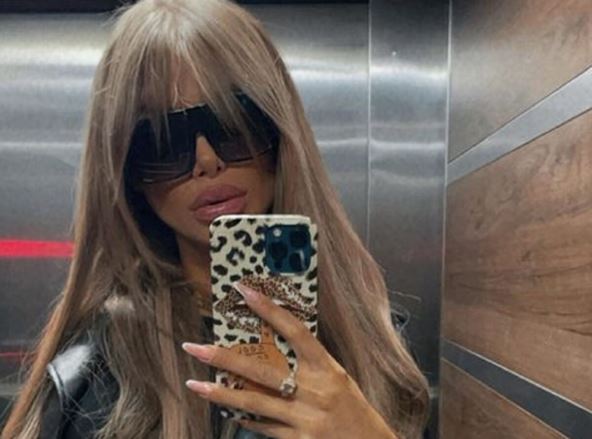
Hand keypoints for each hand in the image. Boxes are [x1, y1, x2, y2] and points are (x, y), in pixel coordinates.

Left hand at [182, 281, 397, 438]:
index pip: (295, 331)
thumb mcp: (338, 378)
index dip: (270, 310)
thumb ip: (310, 364)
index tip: (245, 291)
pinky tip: (228, 411)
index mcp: (327, 368)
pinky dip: (245, 418)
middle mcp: (314, 391)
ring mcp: (305, 418)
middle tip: (194, 347)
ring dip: (221, 393)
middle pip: (262, 371)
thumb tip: (275, 347)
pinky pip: (264, 428)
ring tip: (195, 385)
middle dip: (224, 358)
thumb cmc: (354, 410)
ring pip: (255, 402)